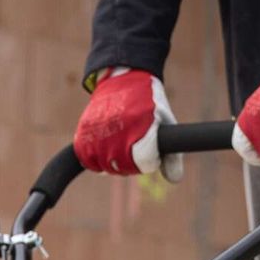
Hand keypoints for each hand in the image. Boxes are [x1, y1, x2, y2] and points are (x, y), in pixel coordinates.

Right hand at [73, 68, 182, 182]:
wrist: (122, 79)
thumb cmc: (149, 104)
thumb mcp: (166, 123)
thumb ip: (173, 155)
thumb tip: (175, 180)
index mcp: (142, 124)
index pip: (144, 162)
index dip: (150, 161)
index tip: (151, 150)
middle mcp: (119, 128)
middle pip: (124, 167)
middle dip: (131, 164)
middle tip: (134, 150)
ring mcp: (99, 129)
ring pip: (104, 166)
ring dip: (112, 164)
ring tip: (119, 149)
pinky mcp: (84, 131)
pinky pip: (87, 159)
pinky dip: (95, 160)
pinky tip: (103, 151)